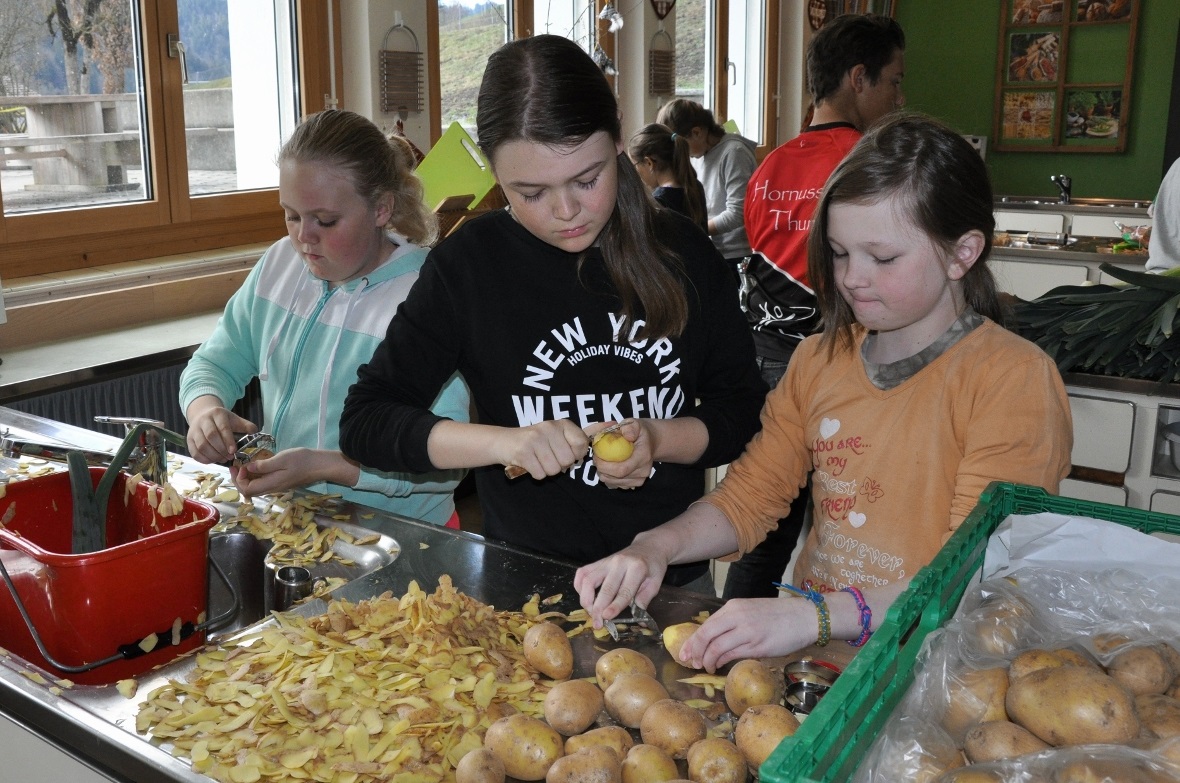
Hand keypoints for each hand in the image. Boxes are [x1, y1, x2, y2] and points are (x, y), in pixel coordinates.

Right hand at [186, 401, 254, 463]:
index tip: (233, 451)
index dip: (228, 440)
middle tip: (229, 457)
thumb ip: (246, 426)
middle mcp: (203, 420)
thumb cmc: (223, 421)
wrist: (204, 415)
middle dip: (221, 449)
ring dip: (213, 455)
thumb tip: (255, 432)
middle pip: (210, 436)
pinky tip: (213, 460)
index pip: (222, 427)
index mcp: (217, 414)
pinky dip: (204, 459)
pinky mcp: (189, 440)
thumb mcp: (235, 420)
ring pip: (201, 445)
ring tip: (222, 459)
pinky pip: (194, 452)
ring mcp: (194, 430)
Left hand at [232, 447, 349, 497]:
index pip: (247, 490)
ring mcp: (277, 487)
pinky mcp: (280, 483)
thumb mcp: (282, 459)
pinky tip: (257, 466)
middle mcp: (272, 488)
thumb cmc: (302, 460)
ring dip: (246, 478)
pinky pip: (262, 484)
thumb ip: (264, 465)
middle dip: (239, 480)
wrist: (320, 465)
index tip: (241, 465)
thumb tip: (248, 468)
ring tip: (245, 465)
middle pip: (249, 492)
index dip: (239, 480)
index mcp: (271, 484)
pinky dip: (255, 477)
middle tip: (237, 466)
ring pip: (255, 488)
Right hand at [502, 420, 588, 479]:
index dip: (576, 455)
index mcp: (561, 424)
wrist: (503, 441)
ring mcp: (535, 439)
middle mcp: (549, 428)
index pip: (581, 444)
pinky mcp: (523, 452)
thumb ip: (574, 441)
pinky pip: (540, 474)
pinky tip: (529, 463)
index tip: (567, 453)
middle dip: (559, 465)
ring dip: (546, 470)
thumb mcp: (555, 435)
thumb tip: (596, 443)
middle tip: (547, 457)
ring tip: (538, 459)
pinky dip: (536, 473)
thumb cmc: (535, 442)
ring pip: (554, 470)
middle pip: (567, 461)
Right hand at [574, 537, 668, 628]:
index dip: (615, 605)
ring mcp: (606, 561)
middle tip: (597, 624)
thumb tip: (639, 620)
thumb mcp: (656, 583)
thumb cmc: (652, 567)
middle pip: (604, 588)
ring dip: (586, 599)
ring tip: (591, 613)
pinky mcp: (598, 562)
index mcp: (637, 568)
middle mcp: (619, 562)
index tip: (607, 617)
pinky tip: (585, 598)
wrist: (647, 547)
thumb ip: (645, 599)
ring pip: (588, 580)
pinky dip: (579, 587)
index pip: (624, 590)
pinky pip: (583, 573)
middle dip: (598, 608)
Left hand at [588, 419, 651, 488]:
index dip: (605, 465)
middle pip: (616, 478)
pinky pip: (616, 485)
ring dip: (603, 473)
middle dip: (601, 469)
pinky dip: (608, 478)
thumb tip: (627, 436)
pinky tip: (608, 468)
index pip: (622, 469)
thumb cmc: (640, 432)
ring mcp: (639, 480)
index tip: (596, 455)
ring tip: (602, 461)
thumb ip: (630, 427)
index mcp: (643, 457)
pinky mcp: (634, 484)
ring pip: (614, 483)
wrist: (652, 442)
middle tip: (596, 457)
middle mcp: (643, 472)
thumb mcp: (635, 424)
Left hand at [676, 597, 818, 671]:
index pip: (706, 625)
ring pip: (717, 647)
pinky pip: (733, 654)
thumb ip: (731, 623)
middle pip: (706, 635)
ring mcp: (748, 631)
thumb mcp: (750, 612)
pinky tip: (719, 666)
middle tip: (691, 663)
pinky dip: (722, 661)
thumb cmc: (777, 616)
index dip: (692, 641)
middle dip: (695, 651)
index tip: (684, 653)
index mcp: (734, 607)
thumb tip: (713, 641)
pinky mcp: (758, 645)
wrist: (804, 616)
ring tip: (706, 667)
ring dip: (708, 660)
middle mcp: (738, 617)